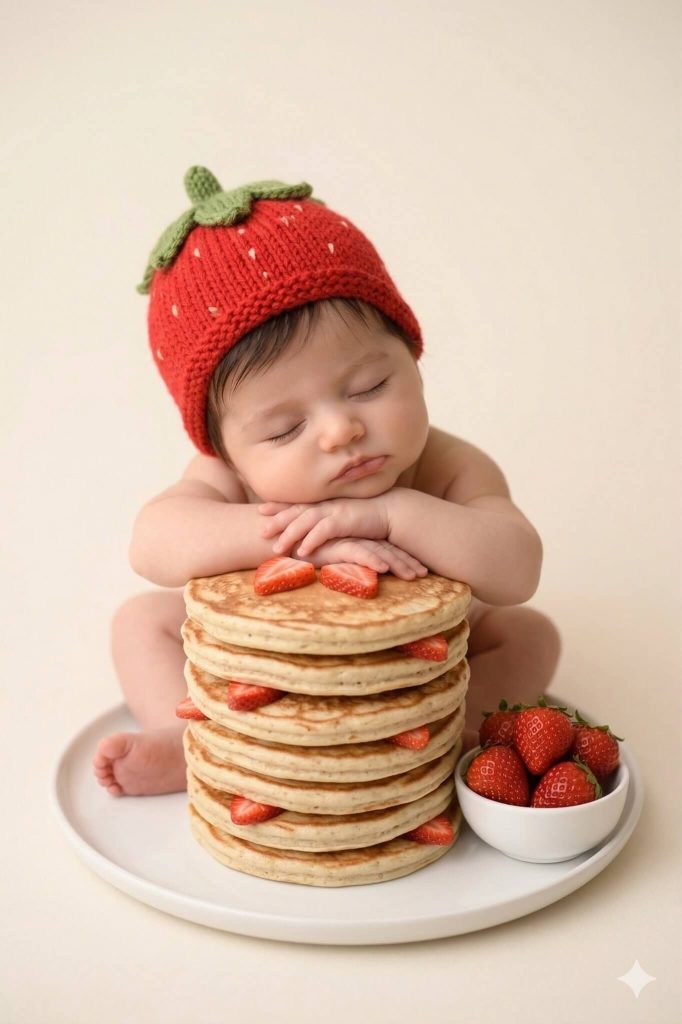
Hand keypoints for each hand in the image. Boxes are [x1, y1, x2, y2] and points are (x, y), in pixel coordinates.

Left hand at [259, 496, 390, 557]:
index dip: (279, 506)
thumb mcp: (344, 514)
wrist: (393, 511)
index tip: (261, 509)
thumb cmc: (369, 516)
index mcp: (326, 503)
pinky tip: (302, 551)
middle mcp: (328, 505)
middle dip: (277, 520)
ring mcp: (336, 511)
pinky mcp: (346, 521)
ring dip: (290, 534)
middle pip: (297, 511)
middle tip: (260, 529)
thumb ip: (329, 518)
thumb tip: (315, 526)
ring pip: (306, 521)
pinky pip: (325, 531)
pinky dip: (312, 540)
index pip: (298, 504)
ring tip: (276, 548)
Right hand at [302, 537, 427, 579]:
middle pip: (387, 549)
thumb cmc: (302, 553)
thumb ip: (346, 564)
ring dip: (397, 563)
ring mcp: (346, 539)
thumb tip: (361, 579)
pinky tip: (384, 569)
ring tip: (413, 576)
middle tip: (424, 574)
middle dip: (407, 561)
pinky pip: (357, 553)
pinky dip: (371, 560)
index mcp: (357, 539)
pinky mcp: (334, 545)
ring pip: (377, 551)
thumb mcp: (329, 560)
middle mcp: (355, 537)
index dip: (404, 558)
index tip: (420, 571)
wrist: (279, 541)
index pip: (386, 549)